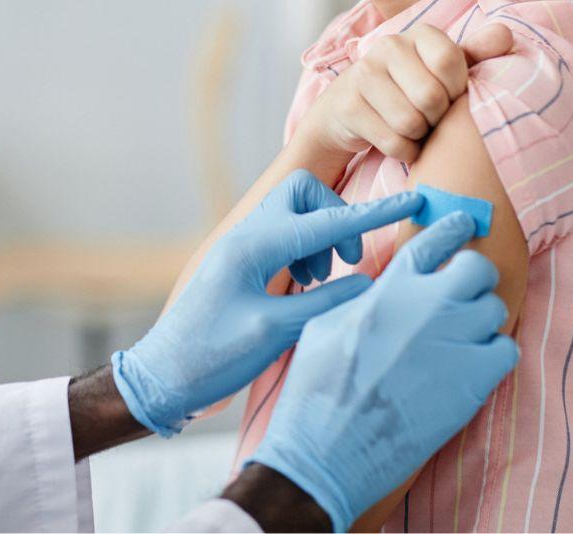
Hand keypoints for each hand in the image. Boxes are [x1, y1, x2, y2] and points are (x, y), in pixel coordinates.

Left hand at [110, 170, 423, 436]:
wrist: (161, 377)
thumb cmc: (210, 359)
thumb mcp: (274, 333)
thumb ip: (324, 303)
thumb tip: (367, 283)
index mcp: (254, 248)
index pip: (325, 221)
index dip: (373, 213)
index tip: (412, 197)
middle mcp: (245, 238)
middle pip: (304, 195)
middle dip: (335, 218)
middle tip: (346, 262)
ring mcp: (241, 249)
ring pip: (295, 216)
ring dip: (319, 240)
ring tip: (319, 281)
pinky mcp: (240, 265)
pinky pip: (283, 238)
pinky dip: (304, 254)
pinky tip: (301, 287)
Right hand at [247, 211, 519, 532]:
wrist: (327, 450)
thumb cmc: (316, 390)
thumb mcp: (325, 325)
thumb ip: (362, 297)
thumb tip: (382, 288)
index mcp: (388, 288)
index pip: (434, 240)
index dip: (454, 227)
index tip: (466, 224)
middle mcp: (426, 305)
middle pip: (477, 267)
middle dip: (473, 278)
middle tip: (462, 298)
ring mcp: (453, 341)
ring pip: (495, 308)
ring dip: (482, 321)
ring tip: (459, 342)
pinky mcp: (473, 380)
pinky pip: (506, 349)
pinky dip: (494, 356)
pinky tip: (472, 369)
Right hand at [291, 23, 513, 169]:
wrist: (351, 108)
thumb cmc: (410, 88)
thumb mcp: (444, 70)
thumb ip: (477, 54)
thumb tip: (506, 34)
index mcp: (419, 34)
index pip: (449, 61)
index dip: (455, 89)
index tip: (450, 96)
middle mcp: (388, 46)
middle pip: (430, 97)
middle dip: (436, 118)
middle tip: (431, 118)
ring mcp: (363, 74)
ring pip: (410, 122)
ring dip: (419, 137)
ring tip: (415, 129)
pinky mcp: (348, 106)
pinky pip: (392, 142)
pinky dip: (404, 152)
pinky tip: (399, 142)